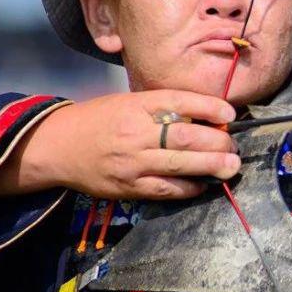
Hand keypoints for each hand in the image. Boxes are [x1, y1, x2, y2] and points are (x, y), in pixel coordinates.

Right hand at [0, 90, 239, 200]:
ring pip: (180, 164)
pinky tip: (204, 184)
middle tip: (234, 145)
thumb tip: (207, 118)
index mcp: (136, 105)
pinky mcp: (129, 187)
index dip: (210, 107)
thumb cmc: (101, 120)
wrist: (58, 147)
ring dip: (212, 166)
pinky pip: (167, 189)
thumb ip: (163, 109)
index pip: (180, 101)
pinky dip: (190, 187)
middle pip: (186, 136)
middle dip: (218, 141)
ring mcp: (132, 162)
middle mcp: (136, 132)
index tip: (230, 113)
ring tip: (231, 166)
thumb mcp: (128, 103)